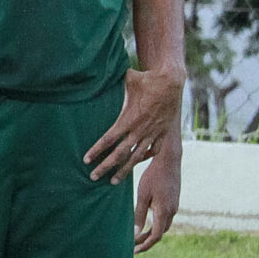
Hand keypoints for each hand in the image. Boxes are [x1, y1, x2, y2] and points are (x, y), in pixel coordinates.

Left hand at [84, 65, 183, 181]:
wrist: (172, 81)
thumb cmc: (147, 79)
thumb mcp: (125, 82)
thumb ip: (111, 85)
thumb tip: (96, 76)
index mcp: (128, 119)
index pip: (108, 139)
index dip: (96, 151)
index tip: (86, 160)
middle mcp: (140, 130)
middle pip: (119, 154)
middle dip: (105, 167)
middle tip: (93, 177)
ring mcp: (153, 133)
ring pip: (136, 157)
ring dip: (124, 170)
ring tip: (113, 181)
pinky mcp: (164, 133)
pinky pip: (153, 150)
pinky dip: (144, 158)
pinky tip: (137, 163)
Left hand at [134, 140, 180, 252]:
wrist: (169, 160)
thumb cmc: (153, 176)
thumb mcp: (143, 195)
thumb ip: (139, 214)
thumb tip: (135, 233)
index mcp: (164, 211)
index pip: (156, 236)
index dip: (145, 245)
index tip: (134, 250)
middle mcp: (172, 211)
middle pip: (160, 232)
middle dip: (147, 241)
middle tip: (133, 246)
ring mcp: (175, 206)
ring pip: (164, 225)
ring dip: (152, 232)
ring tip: (137, 237)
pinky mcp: (174, 200)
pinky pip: (165, 217)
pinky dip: (156, 224)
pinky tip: (146, 222)